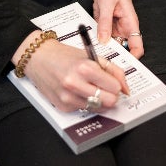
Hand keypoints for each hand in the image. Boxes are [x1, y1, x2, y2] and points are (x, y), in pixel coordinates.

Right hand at [12, 30, 128, 111]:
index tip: (111, 82)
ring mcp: (68, 98)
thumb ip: (114, 71)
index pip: (115, 88)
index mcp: (85, 68)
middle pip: (109, 102)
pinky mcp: (63, 106)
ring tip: (89, 88)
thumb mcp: (92, 56)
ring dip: (99, 100)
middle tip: (105, 88)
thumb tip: (126, 89)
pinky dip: (85, 102)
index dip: (116, 85)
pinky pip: (84, 110)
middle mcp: (75, 84)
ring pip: (98, 109)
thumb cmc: (65, 55)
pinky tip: (77, 91)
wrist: (38, 58)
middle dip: (111, 96)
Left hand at [93, 0, 143, 58]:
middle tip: (101, 63)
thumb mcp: (107, 3)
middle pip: (122, 48)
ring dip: (102, 49)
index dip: (133, 58)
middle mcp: (123, 28)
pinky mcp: (105, 25)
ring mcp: (114, 27)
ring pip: (110, 44)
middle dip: (113, 56)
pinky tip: (88, 44)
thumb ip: (105, 23)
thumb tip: (103, 41)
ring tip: (92, 55)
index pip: (137, 46)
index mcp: (130, 24)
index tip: (122, 65)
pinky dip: (96, 40)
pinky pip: (101, 36)